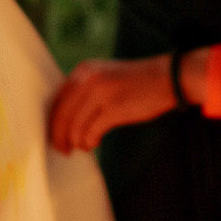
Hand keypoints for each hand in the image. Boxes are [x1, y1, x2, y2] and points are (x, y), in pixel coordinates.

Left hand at [48, 57, 177, 152]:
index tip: (55, 135)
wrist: (167, 77)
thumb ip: (85, 90)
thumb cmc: (137, 82)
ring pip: (74, 126)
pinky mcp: (114, 108)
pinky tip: (95, 143)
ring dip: (76, 141)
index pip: (56, 100)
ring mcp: (100, 93)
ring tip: (84, 147)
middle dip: (59, 136)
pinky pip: (91, 132)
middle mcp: (87, 79)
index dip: (52, 122)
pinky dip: (90, 142)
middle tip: (63, 149)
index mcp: (83, 71)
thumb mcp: (104, 76)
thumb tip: (65, 118)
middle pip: (61, 115)